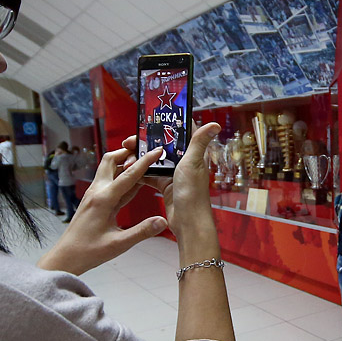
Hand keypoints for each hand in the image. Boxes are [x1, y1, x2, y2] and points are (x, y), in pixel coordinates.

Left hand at [37, 145, 167, 274]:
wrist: (66, 257)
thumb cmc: (89, 251)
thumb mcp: (119, 243)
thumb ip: (142, 231)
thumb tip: (163, 221)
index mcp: (104, 199)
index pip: (129, 174)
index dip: (145, 161)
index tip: (157, 150)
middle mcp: (97, 192)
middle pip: (111, 160)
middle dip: (128, 152)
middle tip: (145, 149)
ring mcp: (94, 195)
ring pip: (108, 169)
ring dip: (124, 163)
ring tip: (143, 162)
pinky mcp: (94, 201)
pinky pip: (110, 183)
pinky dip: (122, 177)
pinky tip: (134, 183)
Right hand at [122, 122, 220, 242]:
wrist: (188, 222)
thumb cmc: (193, 193)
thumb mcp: (193, 162)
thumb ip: (199, 142)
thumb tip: (214, 124)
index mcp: (193, 154)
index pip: (180, 133)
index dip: (167, 125)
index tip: (152, 119)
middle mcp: (183, 162)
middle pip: (162, 146)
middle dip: (146, 142)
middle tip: (131, 141)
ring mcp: (173, 174)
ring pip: (153, 160)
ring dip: (140, 157)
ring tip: (127, 157)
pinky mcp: (164, 185)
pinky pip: (149, 174)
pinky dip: (139, 172)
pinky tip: (129, 169)